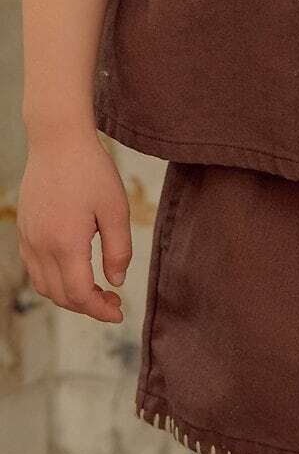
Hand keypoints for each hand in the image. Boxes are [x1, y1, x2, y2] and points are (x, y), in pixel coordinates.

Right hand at [17, 132, 132, 323]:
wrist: (57, 141)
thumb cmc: (91, 170)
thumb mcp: (116, 209)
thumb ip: (118, 250)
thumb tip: (116, 281)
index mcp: (65, 243)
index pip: (79, 294)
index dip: (100, 310)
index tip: (119, 312)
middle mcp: (41, 246)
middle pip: (60, 295)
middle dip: (87, 307)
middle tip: (113, 302)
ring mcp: (28, 238)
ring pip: (44, 285)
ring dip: (69, 296)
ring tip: (96, 290)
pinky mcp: (24, 230)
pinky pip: (35, 268)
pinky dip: (54, 280)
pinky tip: (74, 272)